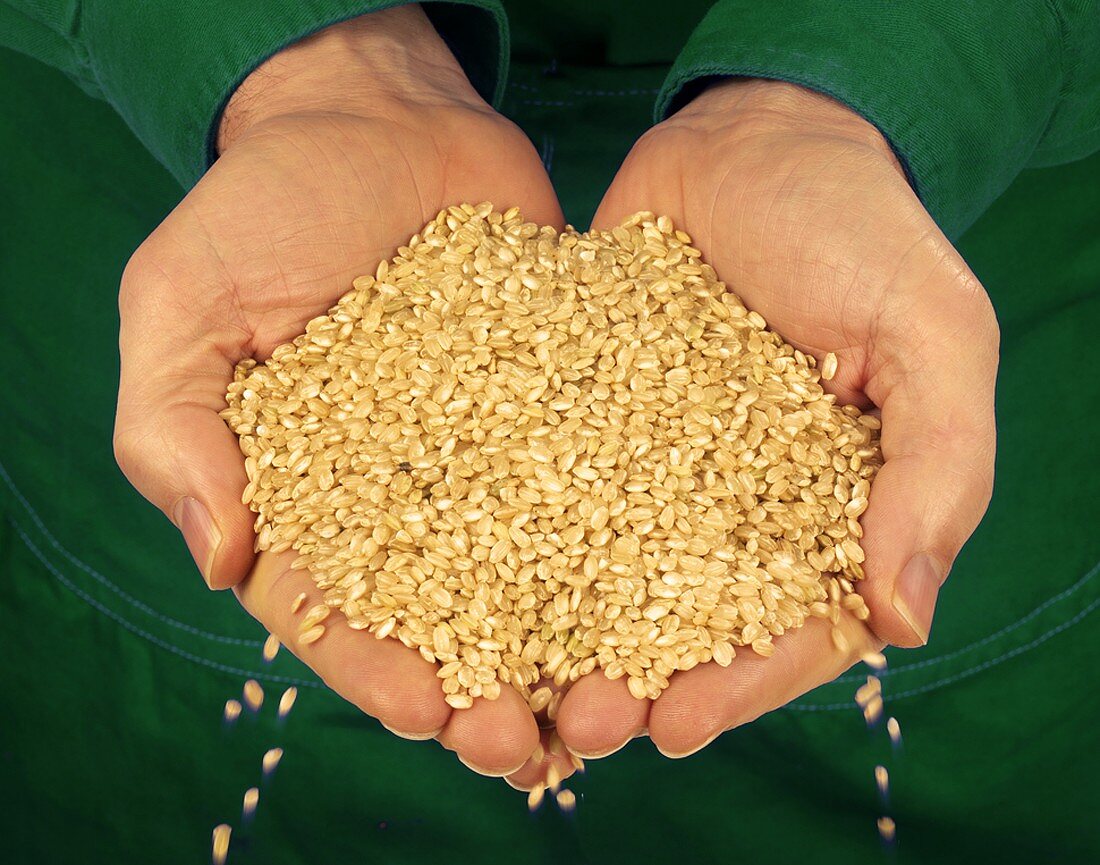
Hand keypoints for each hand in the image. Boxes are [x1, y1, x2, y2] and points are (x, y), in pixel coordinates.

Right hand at [114, 7, 564, 776]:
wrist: (380, 117)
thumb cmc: (266, 203)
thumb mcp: (185, 302)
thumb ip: (176, 427)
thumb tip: (220, 558)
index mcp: (306, 492)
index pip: (333, 606)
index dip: (371, 667)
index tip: (422, 708)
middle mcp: (406, 491)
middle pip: (441, 615)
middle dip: (479, 687)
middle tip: (526, 743)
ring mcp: (491, 453)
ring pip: (529, 572)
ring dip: (563, 647)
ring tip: (610, 703)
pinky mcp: (562, 406)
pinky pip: (596, 479)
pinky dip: (630, 539)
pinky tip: (672, 591)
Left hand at [554, 79, 998, 758]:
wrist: (757, 136)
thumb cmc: (862, 229)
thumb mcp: (931, 335)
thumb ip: (936, 470)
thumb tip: (904, 621)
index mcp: (821, 512)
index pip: (786, 627)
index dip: (739, 684)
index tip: (680, 722)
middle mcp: (727, 506)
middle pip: (679, 621)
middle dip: (632, 680)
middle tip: (577, 722)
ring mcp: (646, 464)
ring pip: (598, 572)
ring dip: (556, 634)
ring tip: (503, 683)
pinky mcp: (579, 414)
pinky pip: (541, 481)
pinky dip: (504, 531)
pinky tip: (452, 572)